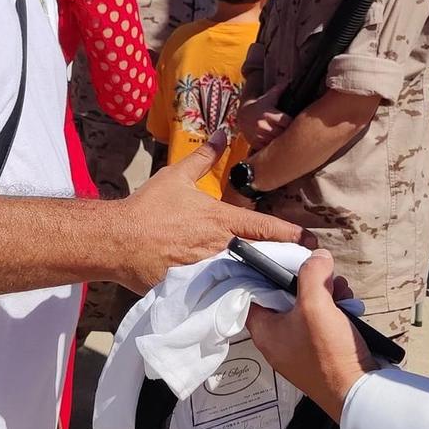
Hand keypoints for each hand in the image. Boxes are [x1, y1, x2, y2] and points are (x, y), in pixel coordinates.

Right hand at [117, 131, 304, 293]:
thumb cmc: (148, 207)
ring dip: (256, 278)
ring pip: (242, 276)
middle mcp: (220, 248)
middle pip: (260, 257)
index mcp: (221, 221)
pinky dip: (228, 292)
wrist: (117, 240)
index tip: (311, 241)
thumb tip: (222, 132)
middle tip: (296, 266)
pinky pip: (216, 292)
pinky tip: (237, 296)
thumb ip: (204, 157)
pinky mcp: (192, 289)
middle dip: (278, 262)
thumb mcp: (177, 177)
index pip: (265, 227)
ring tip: (273, 282)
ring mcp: (208, 271)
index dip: (291, 234)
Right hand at [235, 91, 291, 148]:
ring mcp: (259, 135)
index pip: (286, 121)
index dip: (290, 122)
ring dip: (279, 139)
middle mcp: (263, 125)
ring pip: (276, 141)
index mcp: (269, 114)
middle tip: (289, 130)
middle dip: (286, 132)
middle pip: (282, 133)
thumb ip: (279, 89)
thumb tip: (289, 81)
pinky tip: (273, 141)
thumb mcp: (268, 97)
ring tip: (282, 135)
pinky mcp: (255, 143)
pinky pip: (268, 147)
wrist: (242, 114)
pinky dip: (272, 145)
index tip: (291, 122)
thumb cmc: (259, 104)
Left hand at [246, 251, 374, 420]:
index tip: (287, 260)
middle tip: (327, 278)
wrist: (357, 390)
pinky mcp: (320, 352)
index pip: (254, 293)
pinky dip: (336, 311)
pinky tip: (350, 309)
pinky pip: (323, 323)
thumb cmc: (328, 354)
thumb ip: (312, 274)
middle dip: (310, 283)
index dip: (268, 273)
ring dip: (328, 295)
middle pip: (286, 297)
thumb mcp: (316, 304)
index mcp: (265, 331)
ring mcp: (300, 348)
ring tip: (343, 292)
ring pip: (309, 308)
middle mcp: (278, 341)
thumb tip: (317, 257)